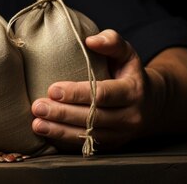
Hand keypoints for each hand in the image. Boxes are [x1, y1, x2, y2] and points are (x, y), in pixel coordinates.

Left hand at [31, 29, 164, 150]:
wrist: (150, 104)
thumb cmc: (129, 73)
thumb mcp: (127, 53)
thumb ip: (111, 41)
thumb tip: (90, 40)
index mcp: (133, 92)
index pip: (102, 94)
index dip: (76, 93)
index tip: (52, 89)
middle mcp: (130, 117)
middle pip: (92, 118)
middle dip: (62, 113)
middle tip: (37, 106)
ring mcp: (121, 135)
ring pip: (88, 135)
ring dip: (59, 131)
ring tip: (36, 124)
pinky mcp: (111, 145)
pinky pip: (86, 145)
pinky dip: (64, 141)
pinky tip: (46, 134)